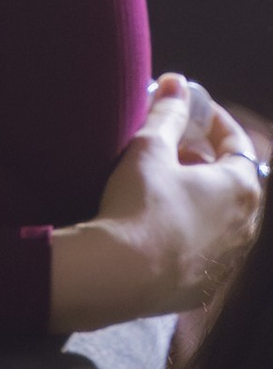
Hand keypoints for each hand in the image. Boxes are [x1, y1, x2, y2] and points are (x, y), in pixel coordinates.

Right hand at [50, 72, 263, 330]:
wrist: (120, 276)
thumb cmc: (140, 206)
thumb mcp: (149, 149)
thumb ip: (167, 113)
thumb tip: (176, 83)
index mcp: (241, 187)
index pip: (236, 143)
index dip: (212, 120)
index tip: (189, 108)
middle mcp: (247, 225)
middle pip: (233, 181)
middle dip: (205, 159)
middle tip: (172, 146)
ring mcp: (229, 260)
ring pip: (221, 217)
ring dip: (199, 197)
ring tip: (162, 186)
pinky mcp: (207, 285)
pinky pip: (205, 248)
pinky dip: (190, 230)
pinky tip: (158, 225)